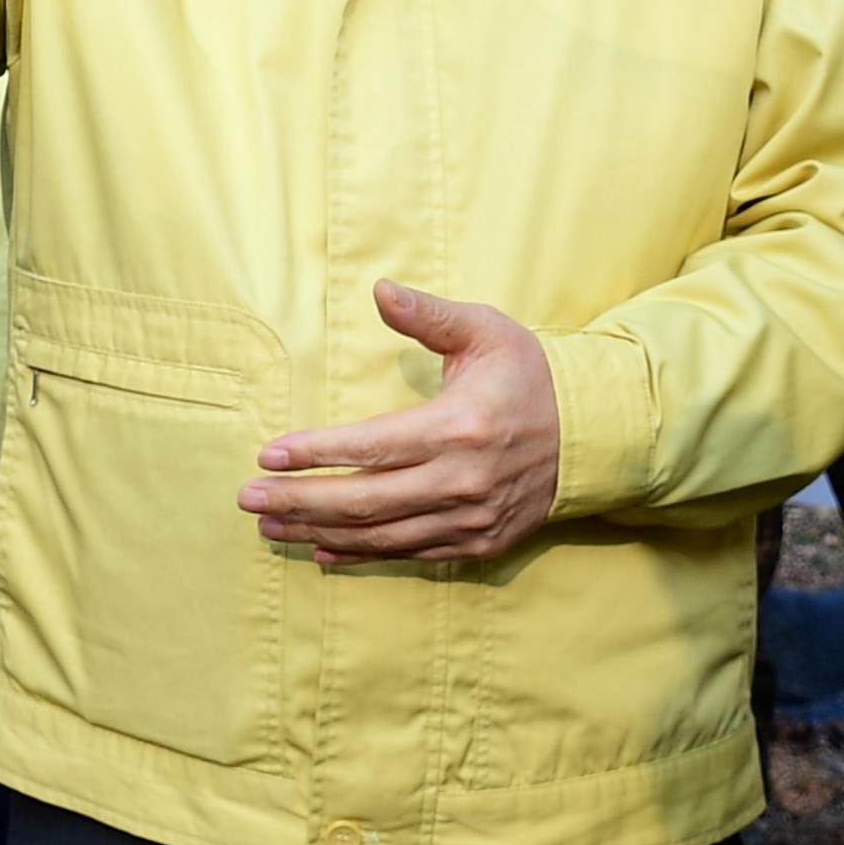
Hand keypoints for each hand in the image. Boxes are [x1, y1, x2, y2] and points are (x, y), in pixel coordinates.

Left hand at [238, 282, 563, 562]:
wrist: (595, 433)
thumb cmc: (530, 374)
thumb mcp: (485, 330)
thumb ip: (428, 315)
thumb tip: (379, 289)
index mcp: (458, 427)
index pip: (371, 447)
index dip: (315, 454)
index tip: (268, 456)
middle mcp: (462, 480)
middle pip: (364, 501)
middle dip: (299, 501)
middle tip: (248, 499)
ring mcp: (470, 518)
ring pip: (381, 535)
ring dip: (319, 532)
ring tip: (270, 526)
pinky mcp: (478, 543)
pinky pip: (410, 554)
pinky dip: (363, 554)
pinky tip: (322, 550)